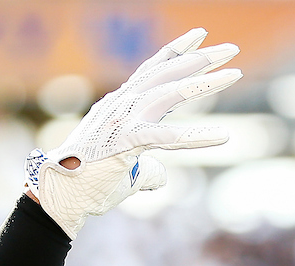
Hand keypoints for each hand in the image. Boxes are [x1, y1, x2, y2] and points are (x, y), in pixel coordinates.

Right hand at [26, 28, 240, 236]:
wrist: (61, 198)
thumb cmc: (88, 185)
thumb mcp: (125, 172)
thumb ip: (147, 168)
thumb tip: (162, 177)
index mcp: (120, 106)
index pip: (152, 70)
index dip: (177, 52)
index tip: (200, 37)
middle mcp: (122, 105)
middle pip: (167, 73)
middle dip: (200, 59)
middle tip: (231, 50)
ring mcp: (123, 121)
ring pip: (169, 93)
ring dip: (203, 83)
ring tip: (234, 74)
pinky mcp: (125, 143)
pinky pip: (167, 137)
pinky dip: (196, 137)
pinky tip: (223, 137)